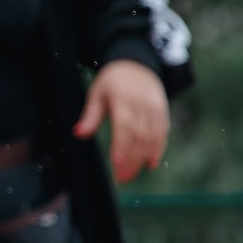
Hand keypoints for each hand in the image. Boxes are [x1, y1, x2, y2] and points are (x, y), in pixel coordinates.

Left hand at [75, 59, 170, 182]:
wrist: (138, 64)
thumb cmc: (112, 82)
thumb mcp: (97, 94)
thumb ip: (90, 115)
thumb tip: (78, 134)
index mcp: (124, 99)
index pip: (124, 127)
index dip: (122, 147)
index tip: (117, 165)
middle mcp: (142, 104)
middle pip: (139, 136)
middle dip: (131, 159)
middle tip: (121, 179)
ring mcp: (155, 108)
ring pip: (151, 137)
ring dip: (142, 159)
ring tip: (131, 176)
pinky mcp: (163, 112)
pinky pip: (162, 133)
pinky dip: (158, 150)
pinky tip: (151, 165)